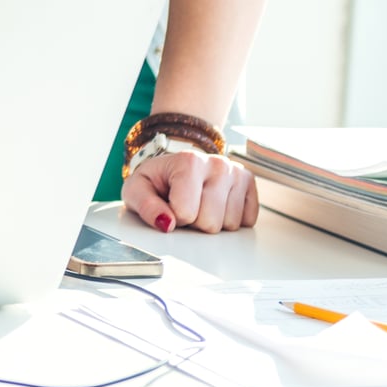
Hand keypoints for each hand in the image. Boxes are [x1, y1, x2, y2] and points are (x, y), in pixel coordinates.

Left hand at [123, 146, 258, 234]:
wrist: (175, 166)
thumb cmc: (158, 180)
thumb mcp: (137, 190)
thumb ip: (145, 206)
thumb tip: (166, 223)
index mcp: (189, 161)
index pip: (185, 213)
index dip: (173, 216)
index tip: (169, 203)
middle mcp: (218, 164)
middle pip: (211, 223)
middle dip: (194, 221)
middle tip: (185, 205)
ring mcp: (237, 173)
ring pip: (230, 225)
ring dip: (212, 221)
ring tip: (199, 203)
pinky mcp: (249, 183)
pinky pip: (247, 221)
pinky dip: (229, 218)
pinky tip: (215, 204)